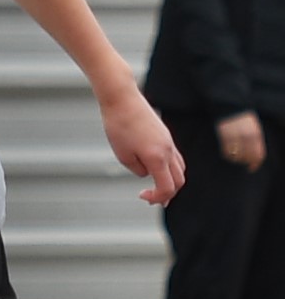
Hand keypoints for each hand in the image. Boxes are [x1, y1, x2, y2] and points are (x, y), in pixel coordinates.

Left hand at [100, 91, 184, 205]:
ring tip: (157, 188)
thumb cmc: (118, 126)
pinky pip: (175, 157)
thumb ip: (138, 169)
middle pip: (179, 180)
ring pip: (180, 168)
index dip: (158, 197)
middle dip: (168, 193)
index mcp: (158, 157)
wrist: (122, 99)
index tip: (142, 196)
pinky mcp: (166, 135)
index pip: (167, 187)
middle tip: (151, 199)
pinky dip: (170, 168)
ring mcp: (169, 142)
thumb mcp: (123, 155)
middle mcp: (168, 150)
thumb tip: (148, 173)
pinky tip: (156, 170)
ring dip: (171, 181)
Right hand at [217, 112, 264, 172]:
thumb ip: (254, 141)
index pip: (258, 154)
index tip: (251, 168)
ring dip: (235, 158)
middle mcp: (246, 137)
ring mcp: (235, 137)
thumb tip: (253, 157)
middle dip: (244, 161)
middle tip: (241, 162)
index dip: (255, 164)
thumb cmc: (242, 118)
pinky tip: (227, 152)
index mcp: (256, 134)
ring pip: (236, 156)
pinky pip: (226, 152)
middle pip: (247, 157)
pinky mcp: (224, 137)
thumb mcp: (253, 128)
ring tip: (234, 156)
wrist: (229, 106)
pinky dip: (227, 155)